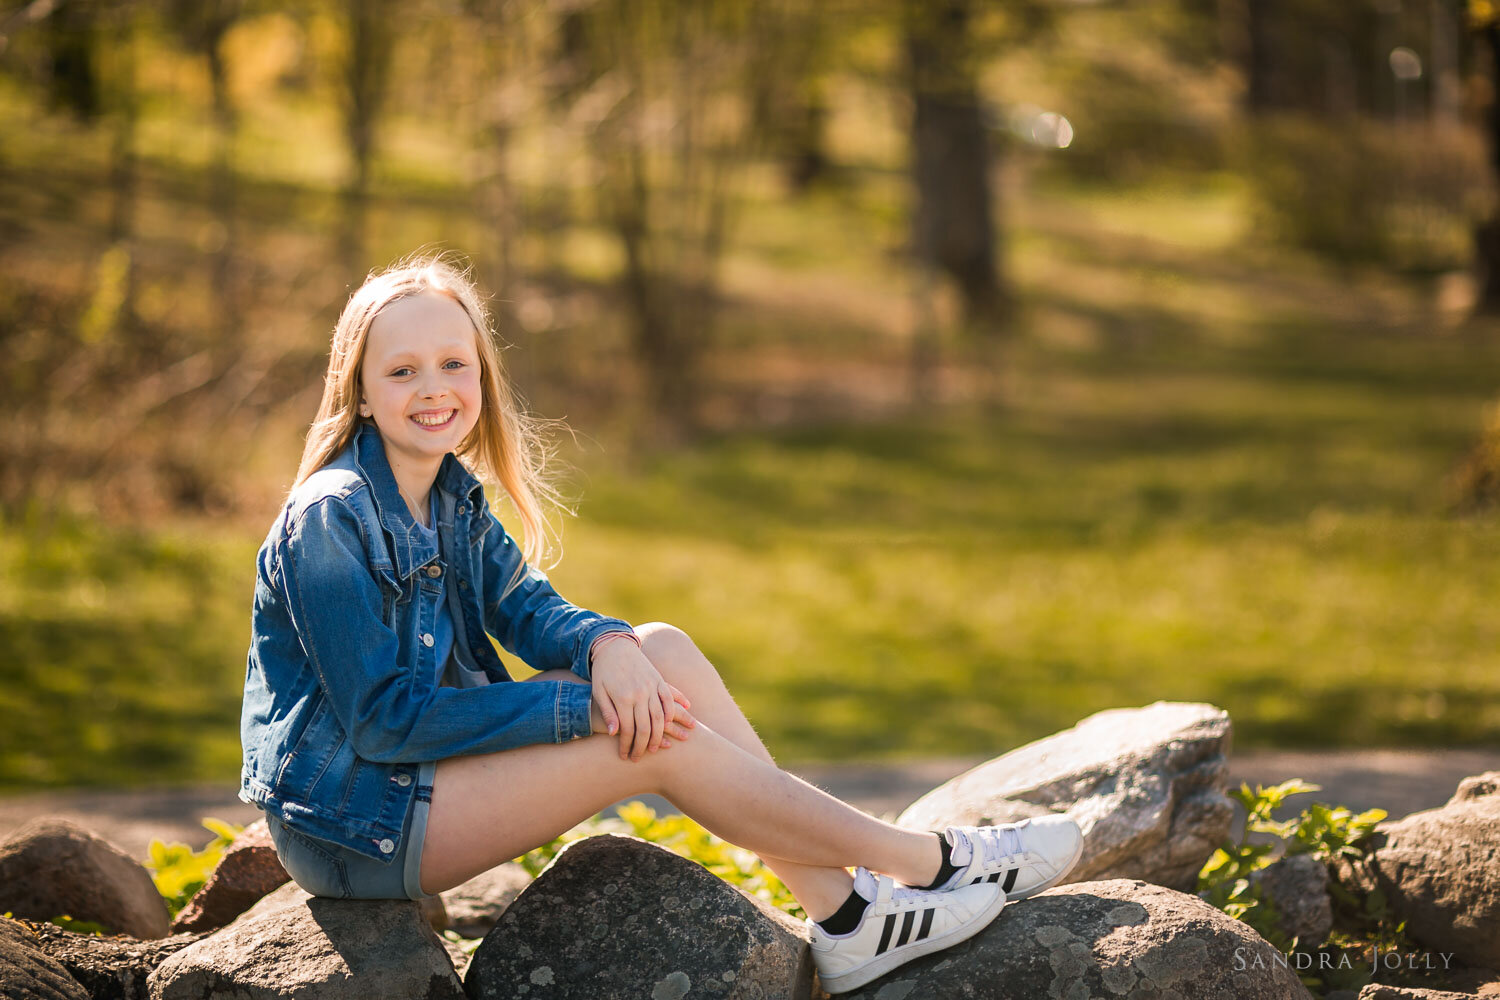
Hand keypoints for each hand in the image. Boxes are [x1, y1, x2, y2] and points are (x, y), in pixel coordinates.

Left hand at [589, 640, 694, 760]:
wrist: (614, 645)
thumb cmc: (602, 671)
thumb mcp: (599, 692)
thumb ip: (608, 713)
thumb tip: (614, 734)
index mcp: (623, 698)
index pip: (628, 730)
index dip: (627, 745)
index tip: (625, 756)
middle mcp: (640, 693)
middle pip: (646, 727)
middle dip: (643, 746)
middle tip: (640, 757)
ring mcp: (652, 686)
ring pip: (661, 717)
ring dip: (661, 734)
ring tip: (659, 747)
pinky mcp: (658, 680)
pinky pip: (669, 699)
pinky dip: (674, 711)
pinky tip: (674, 721)